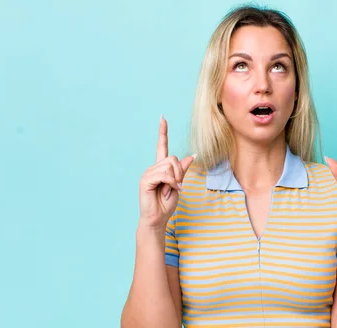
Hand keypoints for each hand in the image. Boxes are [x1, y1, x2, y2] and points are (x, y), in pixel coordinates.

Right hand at [138, 115, 194, 229]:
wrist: (158, 219)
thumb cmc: (166, 204)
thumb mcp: (179, 184)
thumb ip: (182, 170)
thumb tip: (191, 155)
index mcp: (160, 168)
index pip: (161, 146)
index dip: (162, 132)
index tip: (163, 118)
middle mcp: (153, 168)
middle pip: (172, 158)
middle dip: (180, 172)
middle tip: (178, 186)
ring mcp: (148, 173)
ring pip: (169, 166)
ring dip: (176, 179)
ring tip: (172, 190)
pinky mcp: (145, 180)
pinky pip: (164, 175)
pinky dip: (171, 183)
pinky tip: (168, 191)